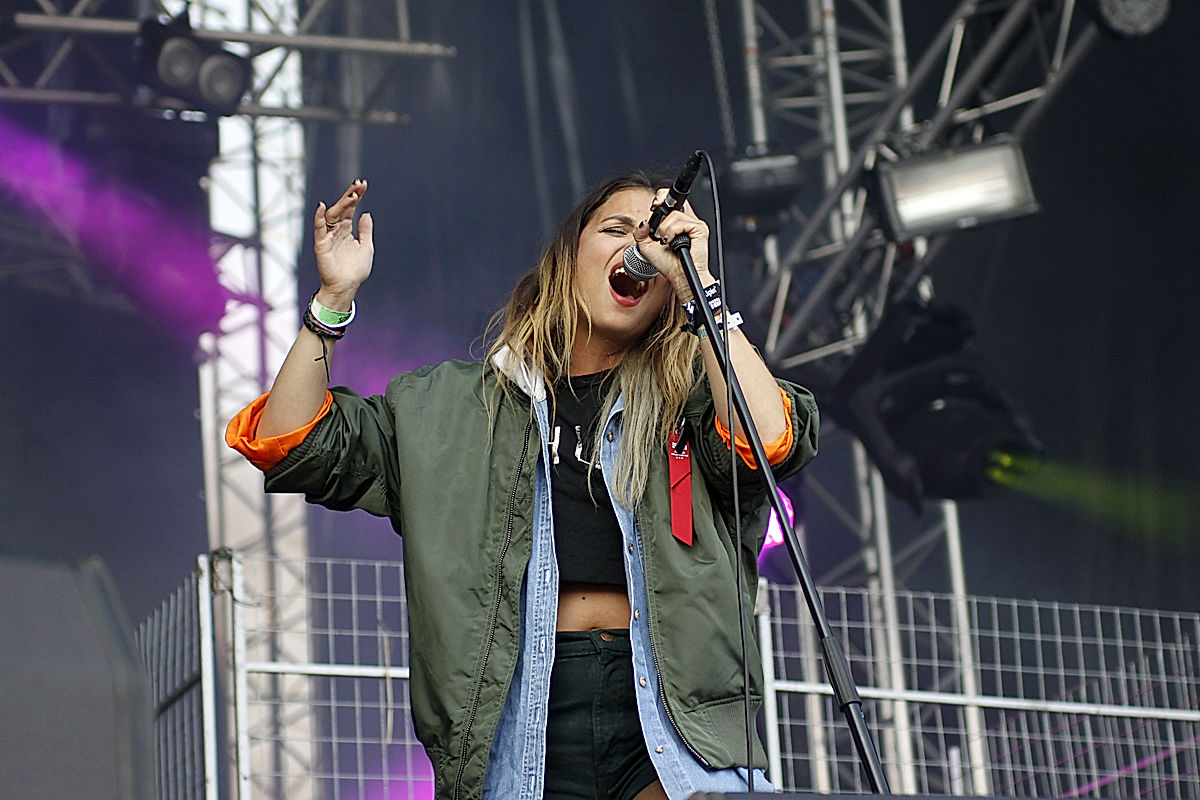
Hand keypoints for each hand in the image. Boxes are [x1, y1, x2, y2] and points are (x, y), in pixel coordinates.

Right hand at [314, 179, 373, 307]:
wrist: (347, 287)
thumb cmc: (355, 270)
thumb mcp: (366, 247)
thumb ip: (365, 230)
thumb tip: (366, 213)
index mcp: (347, 230)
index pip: (351, 208)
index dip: (357, 196)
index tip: (363, 184)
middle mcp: (337, 230)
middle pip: (342, 208)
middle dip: (350, 196)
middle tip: (359, 185)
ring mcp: (328, 236)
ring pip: (332, 215)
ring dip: (341, 204)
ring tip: (352, 195)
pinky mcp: (322, 245)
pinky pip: (319, 229)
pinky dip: (318, 218)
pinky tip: (321, 206)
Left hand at [630, 190, 711, 301]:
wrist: (680, 276)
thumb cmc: (668, 264)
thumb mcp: (647, 248)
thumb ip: (640, 234)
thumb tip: (643, 222)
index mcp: (674, 223)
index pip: (669, 200)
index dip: (661, 199)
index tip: (654, 207)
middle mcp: (685, 221)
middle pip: (672, 203)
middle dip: (660, 212)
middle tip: (657, 226)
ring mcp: (693, 224)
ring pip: (674, 214)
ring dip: (664, 230)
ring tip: (666, 242)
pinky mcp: (700, 228)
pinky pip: (682, 222)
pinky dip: (672, 232)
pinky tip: (672, 242)